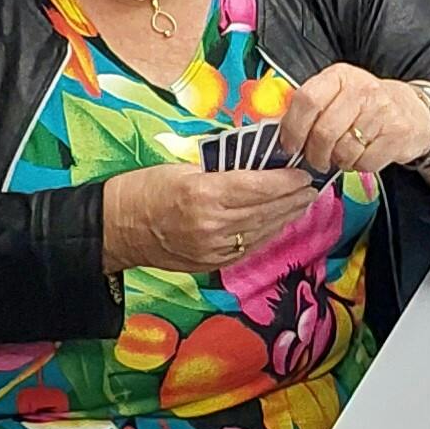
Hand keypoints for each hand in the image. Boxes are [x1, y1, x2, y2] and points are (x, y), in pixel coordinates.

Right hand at [99, 156, 320, 276]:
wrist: (116, 228)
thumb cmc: (145, 189)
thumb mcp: (182, 167)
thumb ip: (221, 170)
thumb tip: (257, 165)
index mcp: (203, 194)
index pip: (257, 187)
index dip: (285, 181)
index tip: (303, 174)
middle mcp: (212, 224)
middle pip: (265, 211)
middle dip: (293, 199)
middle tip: (313, 187)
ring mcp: (213, 248)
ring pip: (262, 231)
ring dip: (286, 217)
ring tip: (303, 203)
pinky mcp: (211, 263)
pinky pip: (249, 247)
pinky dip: (267, 233)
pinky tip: (279, 223)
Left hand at [276, 61, 429, 179]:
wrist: (412, 112)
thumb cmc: (364, 106)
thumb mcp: (336, 94)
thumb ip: (309, 106)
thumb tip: (279, 132)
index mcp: (339, 76)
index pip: (307, 100)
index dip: (293, 128)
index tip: (290, 145)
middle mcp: (362, 88)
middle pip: (324, 131)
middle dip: (315, 153)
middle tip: (316, 159)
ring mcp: (382, 111)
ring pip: (344, 150)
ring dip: (338, 161)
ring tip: (342, 155)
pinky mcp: (397, 133)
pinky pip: (366, 162)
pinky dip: (359, 166)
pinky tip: (362, 156)